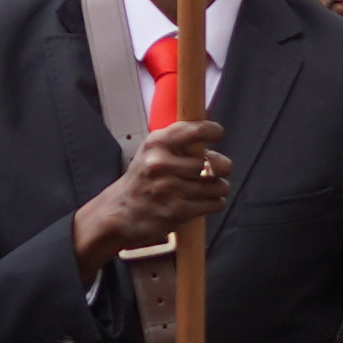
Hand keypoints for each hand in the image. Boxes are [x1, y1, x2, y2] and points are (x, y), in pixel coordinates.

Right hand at [79, 118, 236, 265]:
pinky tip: (204, 201)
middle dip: (221, 167)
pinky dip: (214, 203)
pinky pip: (213, 204)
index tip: (217, 135)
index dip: (213, 132)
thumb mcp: (154, 150)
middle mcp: (160, 164)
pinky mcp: (175, 211)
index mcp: (156, 143)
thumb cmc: (145, 177)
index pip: (197, 130)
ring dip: (219, 188)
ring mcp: (167, 188)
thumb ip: (181, 139)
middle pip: (212, 163)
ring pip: (217, 186)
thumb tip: (214, 131)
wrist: (121, 211)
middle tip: (215, 170)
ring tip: (209, 188)